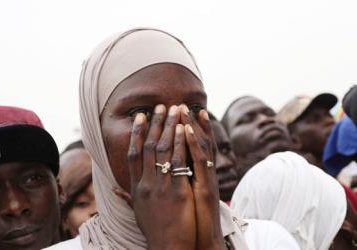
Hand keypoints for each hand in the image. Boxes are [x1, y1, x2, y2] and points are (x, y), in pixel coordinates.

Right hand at [124, 105, 195, 249]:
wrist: (168, 249)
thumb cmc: (155, 230)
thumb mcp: (137, 212)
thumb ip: (128, 197)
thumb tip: (115, 190)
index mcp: (136, 188)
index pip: (132, 154)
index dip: (136, 133)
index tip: (141, 117)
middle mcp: (145, 184)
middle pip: (147, 147)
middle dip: (155, 124)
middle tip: (161, 106)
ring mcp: (161, 187)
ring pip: (162, 150)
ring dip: (169, 127)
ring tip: (176, 109)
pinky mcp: (178, 192)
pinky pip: (178, 163)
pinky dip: (181, 143)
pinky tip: (185, 129)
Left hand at [180, 106, 225, 249]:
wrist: (199, 243)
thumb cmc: (187, 224)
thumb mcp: (176, 202)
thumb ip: (167, 187)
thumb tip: (151, 179)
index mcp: (193, 177)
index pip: (189, 148)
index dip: (184, 130)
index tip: (176, 113)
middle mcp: (201, 175)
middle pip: (195, 143)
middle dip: (187, 122)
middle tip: (179, 103)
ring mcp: (205, 179)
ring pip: (200, 146)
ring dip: (192, 126)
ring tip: (184, 108)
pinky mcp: (206, 187)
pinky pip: (200, 161)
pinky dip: (193, 144)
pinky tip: (186, 129)